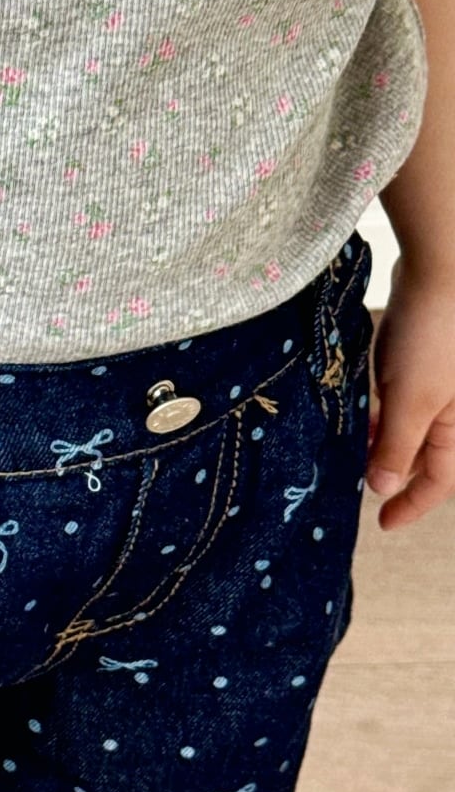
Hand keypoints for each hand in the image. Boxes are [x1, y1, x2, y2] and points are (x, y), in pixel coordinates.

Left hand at [364, 258, 454, 530]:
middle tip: (353, 481)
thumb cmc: (434, 337)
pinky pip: (396, 395)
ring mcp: (434, 382)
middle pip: (421, 454)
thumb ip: (397, 447)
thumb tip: (384, 487)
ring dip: (377, 438)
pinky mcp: (415, 356)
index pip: (439, 480)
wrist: (441, 269)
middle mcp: (452, 409)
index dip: (412, 504)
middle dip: (389, 469)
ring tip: (347, 446)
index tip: (382, 523)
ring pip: (404, 424)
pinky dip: (376, 408)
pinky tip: (354, 410)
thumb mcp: (411, 401)